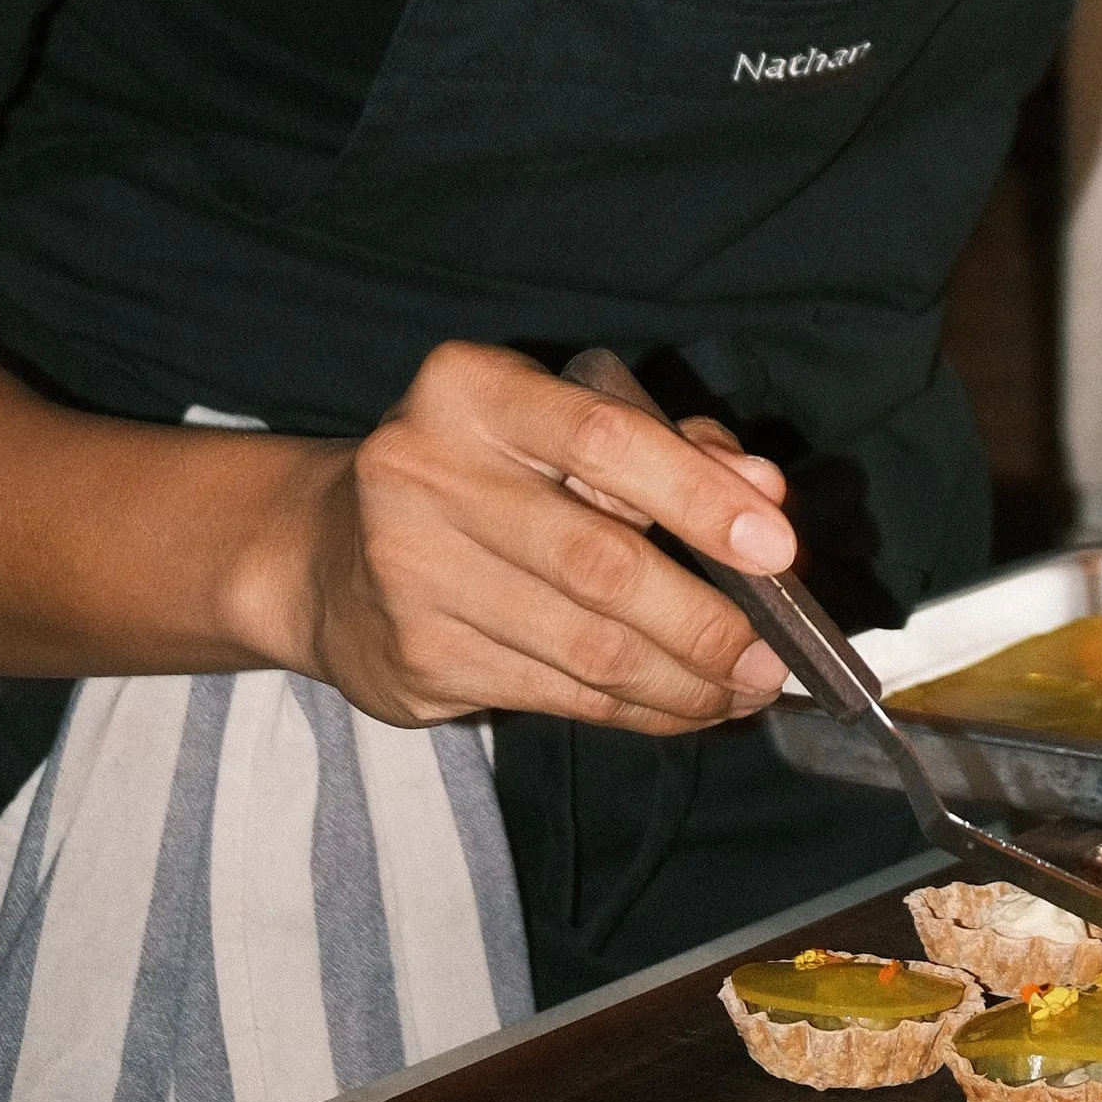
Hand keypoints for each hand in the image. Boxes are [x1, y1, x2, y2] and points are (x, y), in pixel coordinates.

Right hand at [271, 342, 801, 732]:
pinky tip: (683, 708)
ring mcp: (410, 575)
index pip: (603, 438)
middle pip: (600, 563)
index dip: (699, 495)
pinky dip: (637, 709)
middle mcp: (425, 474)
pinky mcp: (414, 660)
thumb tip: (765, 494)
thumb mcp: (561, 425)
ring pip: (585, 648)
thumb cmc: (484, 474)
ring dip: (685, 681)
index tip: (777, 546)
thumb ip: (668, 448)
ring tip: (742, 688)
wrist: (324, 553)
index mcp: (470, 392)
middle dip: (706, 620)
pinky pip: (557, 695)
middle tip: (774, 654)